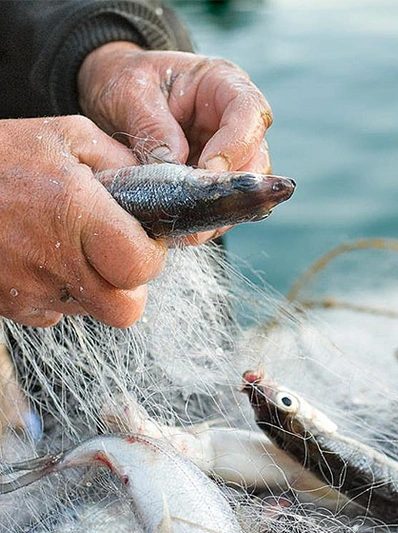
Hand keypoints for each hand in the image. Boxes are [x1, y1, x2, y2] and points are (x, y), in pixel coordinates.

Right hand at [0, 116, 165, 327]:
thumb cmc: (0, 154)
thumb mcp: (67, 136)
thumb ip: (122, 162)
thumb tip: (162, 185)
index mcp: (74, 213)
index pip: (141, 267)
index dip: (152, 255)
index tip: (143, 237)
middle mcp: (52, 260)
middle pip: (124, 310)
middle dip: (131, 286)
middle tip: (117, 255)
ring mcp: (26, 289)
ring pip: (90, 312)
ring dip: (94, 287)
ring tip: (72, 247)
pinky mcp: (6, 305)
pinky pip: (52, 313)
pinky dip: (58, 292)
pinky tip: (43, 257)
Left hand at [77, 42, 273, 244]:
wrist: (109, 93)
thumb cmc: (123, 79)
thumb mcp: (129, 91)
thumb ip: (152, 125)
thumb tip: (172, 167)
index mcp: (223, 84)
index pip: (250, 112)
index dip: (237, 145)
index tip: (208, 171)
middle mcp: (235, 120)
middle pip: (256, 157)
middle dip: (232, 187)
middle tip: (198, 209)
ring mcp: (229, 152)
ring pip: (244, 188)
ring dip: (219, 209)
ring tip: (188, 227)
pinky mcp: (215, 179)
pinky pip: (221, 204)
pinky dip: (204, 219)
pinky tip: (182, 229)